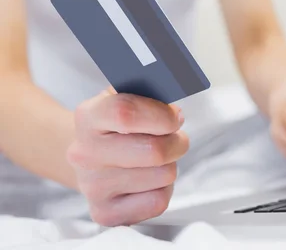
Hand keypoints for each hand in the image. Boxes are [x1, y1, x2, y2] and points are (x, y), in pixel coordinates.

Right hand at [67, 88, 188, 226]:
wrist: (90, 157)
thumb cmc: (116, 123)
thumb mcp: (125, 97)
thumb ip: (149, 95)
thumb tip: (174, 113)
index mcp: (87, 116)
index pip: (125, 113)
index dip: (160, 115)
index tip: (175, 117)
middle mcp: (84, 153)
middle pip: (153, 151)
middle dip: (177, 142)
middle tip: (176, 137)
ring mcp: (92, 187)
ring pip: (162, 176)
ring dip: (170, 165)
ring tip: (158, 159)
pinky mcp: (104, 214)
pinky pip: (157, 201)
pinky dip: (163, 189)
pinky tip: (150, 180)